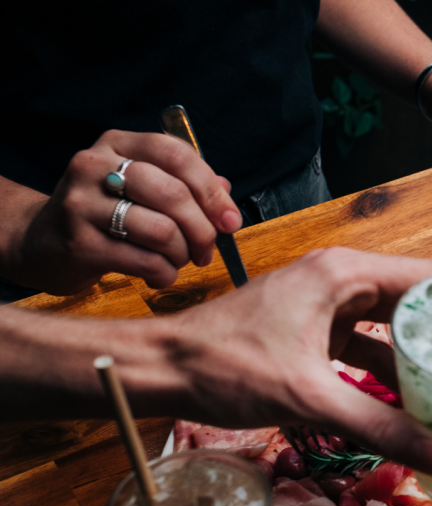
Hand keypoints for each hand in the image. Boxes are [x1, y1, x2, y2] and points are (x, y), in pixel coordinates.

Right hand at [3, 130, 241, 293]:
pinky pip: (146, 261)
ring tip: (176, 261)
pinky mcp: (80, 243)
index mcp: (117, 144)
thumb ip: (184, 186)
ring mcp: (83, 204)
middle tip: (205, 250)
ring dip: (182, 254)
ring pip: (163, 230)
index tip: (230, 220)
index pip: (177, 155)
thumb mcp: (140, 189)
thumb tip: (228, 196)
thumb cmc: (104, 215)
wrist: (42, 243)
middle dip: (203, 229)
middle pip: (174, 194)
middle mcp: (95, 167)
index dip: (212, 190)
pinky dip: (164, 274)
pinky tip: (157, 275)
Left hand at [158, 248, 431, 474]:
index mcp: (344, 274)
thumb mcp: (308, 397)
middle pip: (416, 301)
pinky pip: (366, 346)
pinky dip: (389, 372)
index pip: (430, 276)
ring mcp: (326, 305)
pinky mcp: (313, 330)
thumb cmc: (227, 367)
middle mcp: (341, 280)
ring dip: (421, 356)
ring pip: (392, 326)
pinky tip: (411, 404)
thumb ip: (378, 425)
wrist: (160, 368)